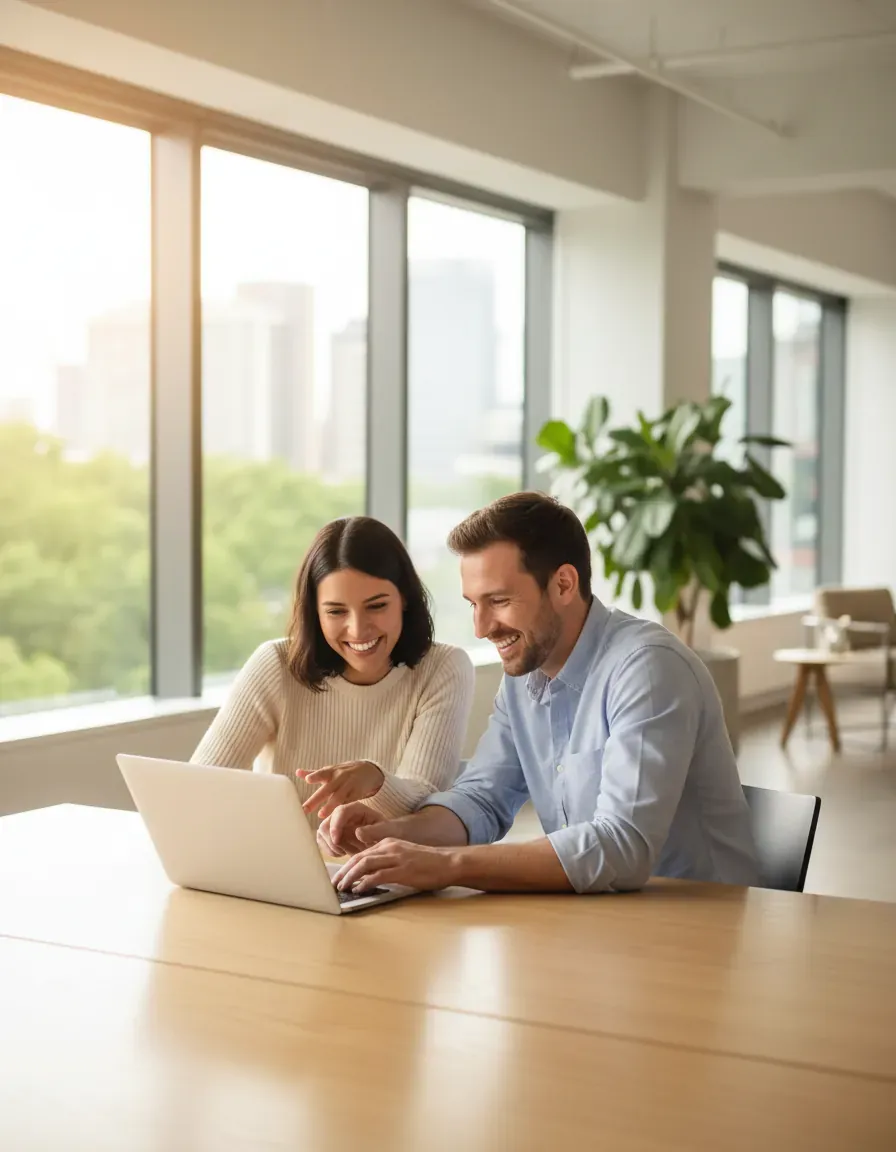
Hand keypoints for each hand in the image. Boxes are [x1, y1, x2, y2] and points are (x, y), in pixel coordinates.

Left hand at [298, 760, 383, 818]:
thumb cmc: (343, 772)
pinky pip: (349, 803)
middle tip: (304, 809)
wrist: (367, 770)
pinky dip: (343, 809)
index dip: (315, 776)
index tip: (307, 780)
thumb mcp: (330, 770)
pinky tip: (337, 818)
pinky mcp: (358, 794)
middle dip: (316, 799)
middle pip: (327, 789)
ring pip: (339, 797)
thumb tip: (297, 772)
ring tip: (320, 816)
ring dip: (330, 806)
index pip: (322, 773)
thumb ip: (314, 773)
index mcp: (331, 772)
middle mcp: (339, 778)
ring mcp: (349, 786)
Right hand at [317, 802, 394, 856]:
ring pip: (322, 834)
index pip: (340, 811)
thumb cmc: (387, 833)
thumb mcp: (386, 831)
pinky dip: (330, 850)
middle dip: (333, 841)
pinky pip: (322, 842)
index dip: (336, 825)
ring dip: (333, 847)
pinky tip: (343, 853)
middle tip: (346, 851)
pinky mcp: (331, 834)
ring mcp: (335, 823)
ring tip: (348, 852)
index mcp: (357, 809)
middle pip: (326, 823)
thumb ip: (374, 831)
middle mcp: (343, 814)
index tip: (337, 840)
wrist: (384, 840)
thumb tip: (357, 833)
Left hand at [332, 838, 458, 894]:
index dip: (347, 866)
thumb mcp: (403, 857)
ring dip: (350, 877)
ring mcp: (396, 858)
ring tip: (342, 888)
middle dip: (343, 872)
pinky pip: (378, 875)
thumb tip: (368, 877)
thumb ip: (387, 863)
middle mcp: (389, 847)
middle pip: (358, 858)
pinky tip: (359, 889)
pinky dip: (365, 883)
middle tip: (334, 884)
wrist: (448, 862)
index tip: (339, 877)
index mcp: (388, 843)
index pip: (361, 854)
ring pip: (364, 864)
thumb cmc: (428, 863)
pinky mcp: (402, 870)